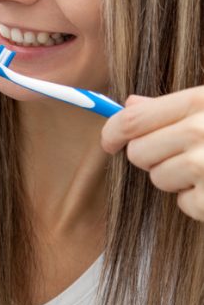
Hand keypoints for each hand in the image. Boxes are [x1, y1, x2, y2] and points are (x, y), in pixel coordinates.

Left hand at [102, 87, 203, 220]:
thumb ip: (173, 108)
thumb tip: (129, 104)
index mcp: (198, 101)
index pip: (132, 119)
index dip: (112, 132)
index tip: (109, 142)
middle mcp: (200, 131)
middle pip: (138, 152)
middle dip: (150, 158)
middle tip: (179, 156)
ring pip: (158, 178)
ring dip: (175, 179)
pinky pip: (183, 203)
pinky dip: (196, 201)